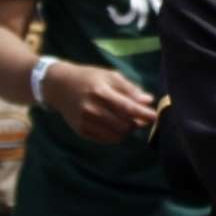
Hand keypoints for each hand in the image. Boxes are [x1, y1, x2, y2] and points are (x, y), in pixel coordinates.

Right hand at [43, 60, 157, 142]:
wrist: (60, 86)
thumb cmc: (89, 78)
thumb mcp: (110, 76)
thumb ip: (129, 89)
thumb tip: (148, 101)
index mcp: (101, 91)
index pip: (127, 108)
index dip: (144, 114)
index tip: (155, 117)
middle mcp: (92, 109)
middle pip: (124, 124)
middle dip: (137, 123)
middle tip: (141, 117)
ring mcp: (85, 122)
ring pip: (117, 134)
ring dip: (127, 129)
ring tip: (127, 120)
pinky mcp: (81, 131)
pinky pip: (106, 139)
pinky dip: (116, 134)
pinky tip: (115, 124)